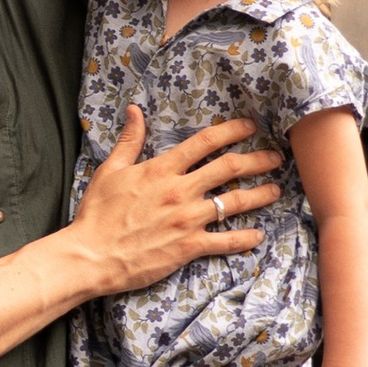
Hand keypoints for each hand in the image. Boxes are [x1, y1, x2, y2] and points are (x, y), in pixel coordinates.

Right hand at [67, 105, 280, 301]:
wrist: (91, 256)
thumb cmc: (97, 214)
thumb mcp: (110, 170)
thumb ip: (129, 140)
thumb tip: (136, 111)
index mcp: (161, 169)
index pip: (205, 142)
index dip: (232, 130)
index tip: (250, 127)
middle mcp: (180, 191)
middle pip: (230, 167)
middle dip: (257, 159)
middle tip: (275, 157)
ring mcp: (187, 219)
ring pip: (235, 202)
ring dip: (260, 194)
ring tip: (275, 190)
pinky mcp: (189, 247)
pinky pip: (226, 241)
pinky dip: (245, 238)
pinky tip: (258, 235)